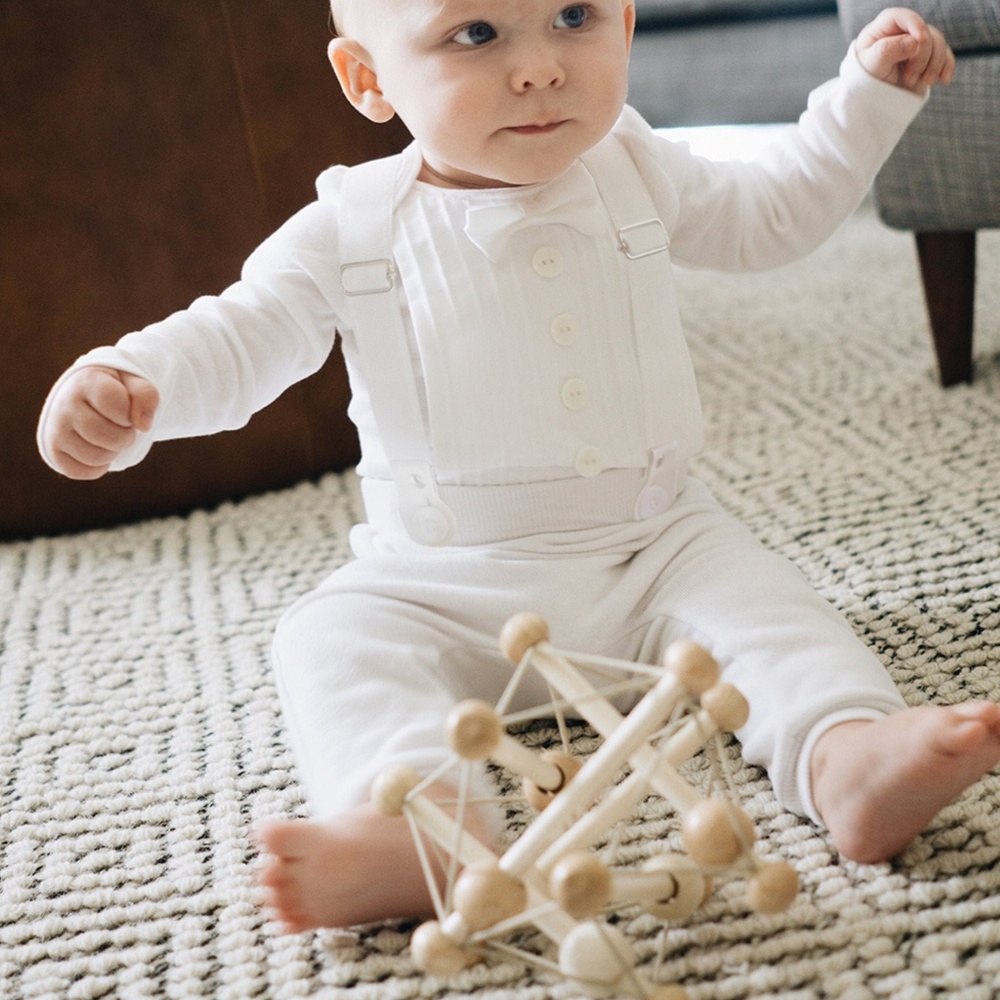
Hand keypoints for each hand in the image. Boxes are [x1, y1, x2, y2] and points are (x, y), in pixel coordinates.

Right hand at [43, 366, 159, 479]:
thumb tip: (143, 425)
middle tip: (122, 429)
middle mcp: (64, 405)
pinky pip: (82, 472)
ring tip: (110, 438)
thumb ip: (146, 395)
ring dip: (113, 453)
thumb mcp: (133, 383)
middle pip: (107, 436)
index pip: (116, 405)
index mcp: (85, 382)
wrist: (82, 398)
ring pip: (96, 457)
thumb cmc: (114, 391)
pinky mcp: (52, 452)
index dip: (129, 414)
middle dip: (125, 437)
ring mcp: (55, 430)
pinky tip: (98, 449)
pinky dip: (98, 467)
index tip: (125, 411)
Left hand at [855, 7, 955, 93]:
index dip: (916, 25)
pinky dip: (946, 66)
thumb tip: (913, 42)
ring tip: (923, 83)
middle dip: (922, 56)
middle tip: (909, 78)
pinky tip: (944, 80)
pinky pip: (945, 55)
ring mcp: (917, 44)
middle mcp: (903, 31)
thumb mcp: (871, 65)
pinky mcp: (927, 57)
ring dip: (934, 64)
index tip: (920, 42)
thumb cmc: (864, 79)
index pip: (903, 17)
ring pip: (938, 43)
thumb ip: (887, 50)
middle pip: (924, 32)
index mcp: (885, 27)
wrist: (871, 99)